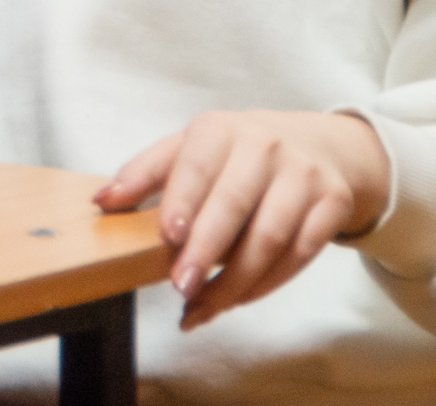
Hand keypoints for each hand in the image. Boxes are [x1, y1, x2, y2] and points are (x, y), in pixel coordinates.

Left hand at [96, 109, 391, 329]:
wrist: (319, 144)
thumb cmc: (237, 152)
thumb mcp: (190, 149)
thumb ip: (145, 174)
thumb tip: (102, 202)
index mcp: (220, 130)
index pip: (198, 166)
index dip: (184, 201)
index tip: (169, 236)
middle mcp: (265, 147)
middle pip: (235, 204)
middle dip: (207, 250)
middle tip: (181, 287)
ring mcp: (304, 176)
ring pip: (271, 237)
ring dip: (235, 279)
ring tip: (202, 306)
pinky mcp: (333, 204)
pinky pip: (300, 254)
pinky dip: (267, 284)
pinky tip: (237, 300)